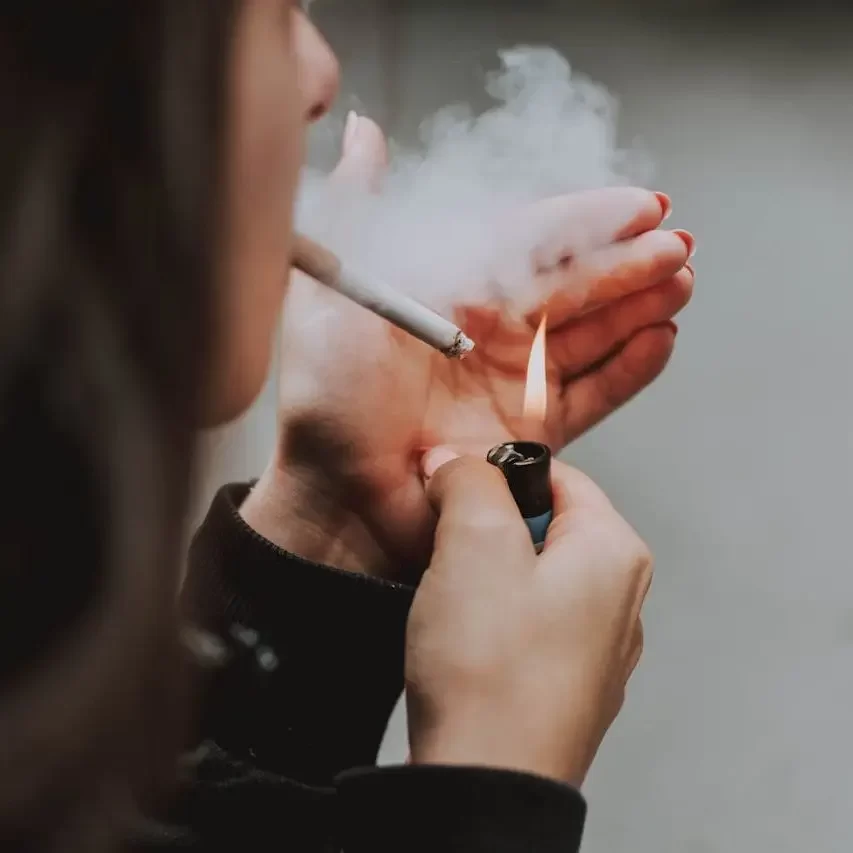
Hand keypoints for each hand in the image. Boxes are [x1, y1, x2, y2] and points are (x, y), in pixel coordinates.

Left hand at [241, 116, 691, 579]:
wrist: (338, 495)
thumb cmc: (326, 398)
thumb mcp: (334, 293)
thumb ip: (358, 211)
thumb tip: (366, 134)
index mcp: (449, 289)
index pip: (529, 242)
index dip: (584, 222)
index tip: (638, 206)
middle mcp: (487, 331)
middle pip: (571, 286)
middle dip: (626, 262)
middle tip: (675, 245)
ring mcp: (513, 381)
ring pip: (590, 335)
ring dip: (638, 307)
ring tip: (680, 283)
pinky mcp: (533, 432)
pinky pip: (593, 394)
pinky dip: (629, 369)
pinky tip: (660, 339)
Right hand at [405, 451, 651, 787]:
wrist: (487, 785)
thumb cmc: (491, 671)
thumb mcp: (473, 542)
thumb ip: (469, 480)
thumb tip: (455, 460)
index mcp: (615, 553)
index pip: (557, 475)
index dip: (495, 475)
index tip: (452, 492)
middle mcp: (621, 599)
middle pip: (542, 524)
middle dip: (485, 529)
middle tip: (449, 554)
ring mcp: (597, 647)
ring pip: (529, 574)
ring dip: (482, 576)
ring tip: (455, 606)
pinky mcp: (567, 683)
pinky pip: (525, 624)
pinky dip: (490, 621)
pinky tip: (466, 645)